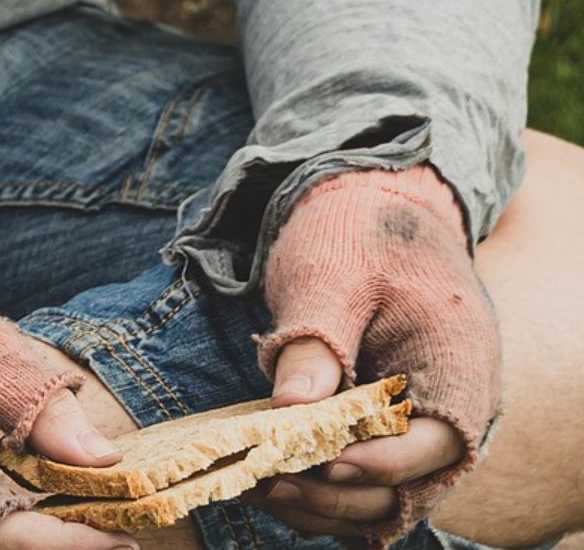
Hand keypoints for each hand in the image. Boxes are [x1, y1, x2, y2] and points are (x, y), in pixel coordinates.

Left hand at [254, 166, 499, 544]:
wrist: (364, 211)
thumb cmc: (355, 235)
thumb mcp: (332, 276)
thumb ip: (316, 340)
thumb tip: (292, 408)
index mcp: (457, 365)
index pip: (435, 442)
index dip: (380, 463)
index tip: (321, 464)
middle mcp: (448, 407)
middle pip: (406, 486)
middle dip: (337, 494)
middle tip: (268, 483)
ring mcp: (414, 424)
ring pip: (380, 495)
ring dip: (321, 502)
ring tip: (256, 488)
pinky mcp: (378, 429)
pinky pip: (358, 480)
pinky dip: (317, 491)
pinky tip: (265, 482)